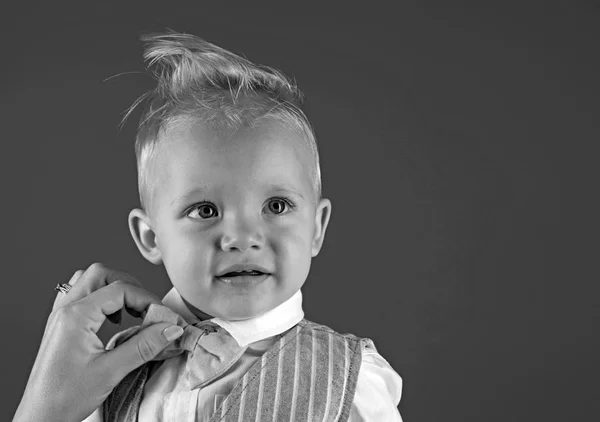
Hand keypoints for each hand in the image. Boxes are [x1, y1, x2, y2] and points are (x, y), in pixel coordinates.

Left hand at [13, 263, 183, 421]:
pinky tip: (112, 320)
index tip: (165, 316)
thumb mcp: (110, 371)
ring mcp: (60, 316)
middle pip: (102, 275)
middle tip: (149, 308)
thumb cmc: (65, 398)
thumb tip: (171, 328)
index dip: (148, 299)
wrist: (39, 418)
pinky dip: (101, 299)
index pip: (120, 290)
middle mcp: (65, 310)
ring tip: (131, 311)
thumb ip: (144, 346)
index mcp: (75, 316)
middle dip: (131, 286)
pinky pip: (81, 296)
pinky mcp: (61, 326)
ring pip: (90, 281)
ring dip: (114, 289)